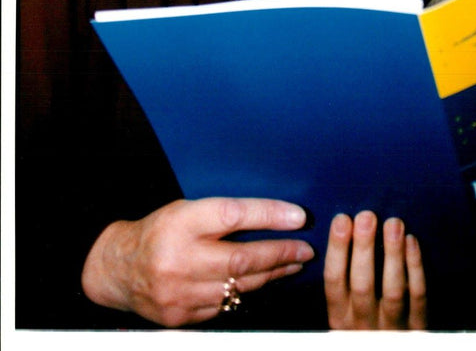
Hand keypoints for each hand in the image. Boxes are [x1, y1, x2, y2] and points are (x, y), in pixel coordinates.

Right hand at [81, 197, 314, 326]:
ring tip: (293, 264)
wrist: (118, 269)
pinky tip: (263, 282)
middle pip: (242, 258)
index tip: (298, 216)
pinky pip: (225, 305)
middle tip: (305, 249)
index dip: (269, 215)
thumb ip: (221, 216)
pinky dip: (248, 293)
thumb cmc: (160, 231)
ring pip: (239, 286)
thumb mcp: (185, 210)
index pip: (233, 215)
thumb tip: (273, 218)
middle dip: (280, 253)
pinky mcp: (181, 316)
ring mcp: (179, 292)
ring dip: (271, 275)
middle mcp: (179, 258)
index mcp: (181, 222)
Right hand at [324, 210, 426, 329]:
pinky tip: (411, 241)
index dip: (337, 249)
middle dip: (363, 248)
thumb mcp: (346, 310)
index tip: (342, 219)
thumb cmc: (364, 323)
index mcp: (340, 317)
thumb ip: (344, 281)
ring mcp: (392, 327)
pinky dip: (415, 268)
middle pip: (362, 285)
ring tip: (393, 223)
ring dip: (393, 254)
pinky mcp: (417, 327)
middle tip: (367, 216)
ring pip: (393, 290)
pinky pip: (417, 296)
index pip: (334, 282)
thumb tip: (343, 228)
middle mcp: (363, 324)